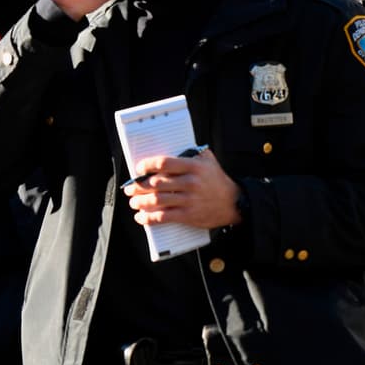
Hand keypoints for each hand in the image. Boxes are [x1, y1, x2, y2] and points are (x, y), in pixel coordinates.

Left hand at [124, 149, 239, 229]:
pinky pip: (164, 217)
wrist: (234, 202)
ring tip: (134, 202)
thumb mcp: (209, 161)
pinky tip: (142, 217)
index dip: (147, 166)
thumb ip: (193, 153)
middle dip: (138, 187)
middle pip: (156, 183)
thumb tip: (174, 146)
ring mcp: (190, 200)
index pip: (164, 163)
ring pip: (157, 200)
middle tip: (130, 189)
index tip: (138, 169)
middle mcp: (191, 182)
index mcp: (194, 166)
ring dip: (140, 202)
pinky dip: (149, 218)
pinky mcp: (190, 215)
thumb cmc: (218, 181)